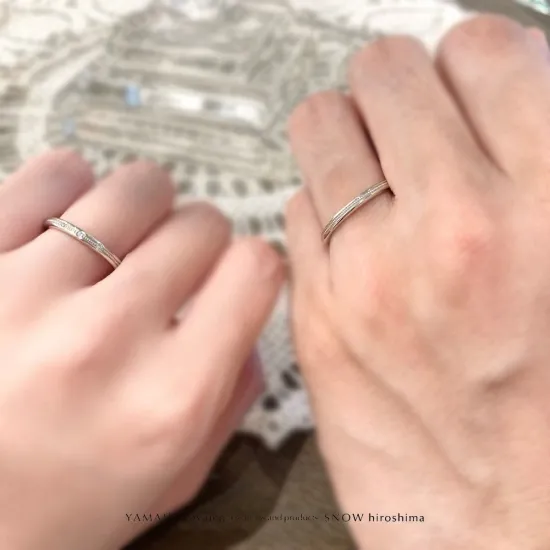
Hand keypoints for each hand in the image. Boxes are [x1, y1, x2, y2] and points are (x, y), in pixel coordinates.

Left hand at [0, 152, 282, 549]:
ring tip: (123, 245)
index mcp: (169, 399)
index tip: (234, 278)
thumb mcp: (173, 479)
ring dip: (145, 211)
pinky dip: (75, 190)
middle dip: (199, 244)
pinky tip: (68, 229)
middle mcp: (102, 341)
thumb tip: (247, 317)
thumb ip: (232, 396)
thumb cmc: (60, 513)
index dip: (253, 267)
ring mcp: (23, 294)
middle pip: (200, 224)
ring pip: (135, 188)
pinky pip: (54, 175)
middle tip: (173, 271)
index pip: (255, 268)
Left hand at [287, 15, 549, 549]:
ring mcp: (369, 276)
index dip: (477, 63)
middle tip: (412, 117)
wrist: (522, 523)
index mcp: (547, 203)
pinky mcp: (316, 318)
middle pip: (385, 75)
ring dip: (349, 136)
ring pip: (322, 130)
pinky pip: (296, 210)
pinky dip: (321, 208)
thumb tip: (512, 91)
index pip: (484, 51)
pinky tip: (352, 236)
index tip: (472, 85)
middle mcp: (450, 231)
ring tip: (375, 167)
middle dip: (402, 87)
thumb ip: (545, 163)